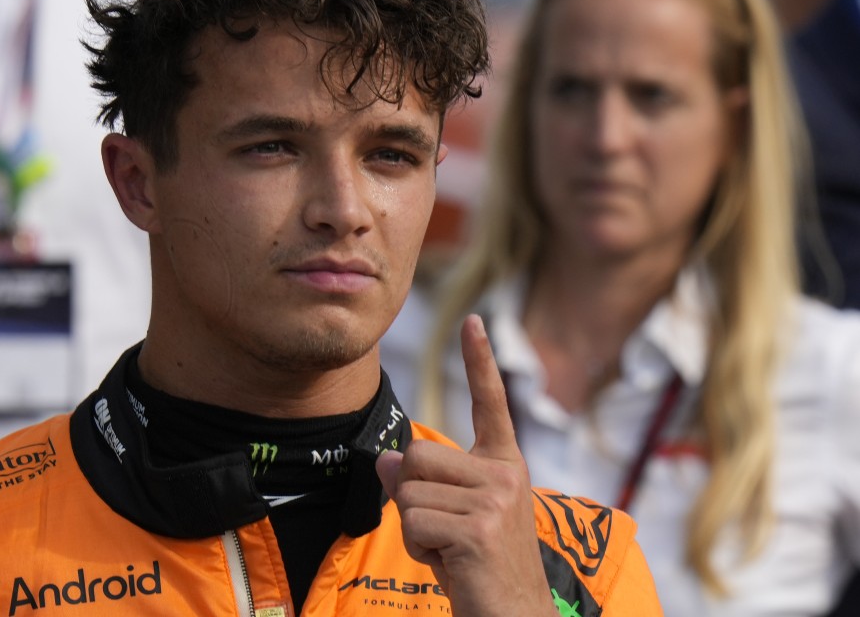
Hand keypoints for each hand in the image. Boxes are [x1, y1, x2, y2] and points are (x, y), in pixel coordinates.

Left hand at [376, 314, 556, 616]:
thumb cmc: (481, 569)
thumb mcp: (450, 518)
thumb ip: (424, 484)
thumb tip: (386, 461)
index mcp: (503, 465)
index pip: (489, 404)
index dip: (478, 362)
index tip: (473, 321)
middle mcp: (504, 475)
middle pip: (416, 453)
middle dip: (412, 495)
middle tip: (444, 532)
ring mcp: (494, 500)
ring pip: (408, 491)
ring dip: (415, 528)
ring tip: (450, 551)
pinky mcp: (476, 529)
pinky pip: (412, 522)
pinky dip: (418, 549)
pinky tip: (451, 565)